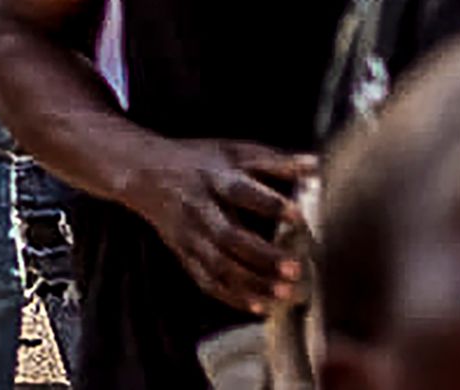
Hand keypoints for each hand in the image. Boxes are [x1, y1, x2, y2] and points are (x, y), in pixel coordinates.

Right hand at [126, 135, 310, 312]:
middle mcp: (198, 207)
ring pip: (218, 265)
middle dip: (262, 256)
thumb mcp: (233, 151)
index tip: (298, 215)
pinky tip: (260, 307)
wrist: (144, 172)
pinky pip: (207, 281)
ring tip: (285, 294)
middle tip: (296, 269)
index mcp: (212, 177)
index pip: (240, 191)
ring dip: (252, 283)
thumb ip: (273, 161)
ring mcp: (188, 234)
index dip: (268, 203)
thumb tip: (315, 166)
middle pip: (228, 236)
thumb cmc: (199, 160)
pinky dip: (233, 297)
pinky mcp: (183, 254)